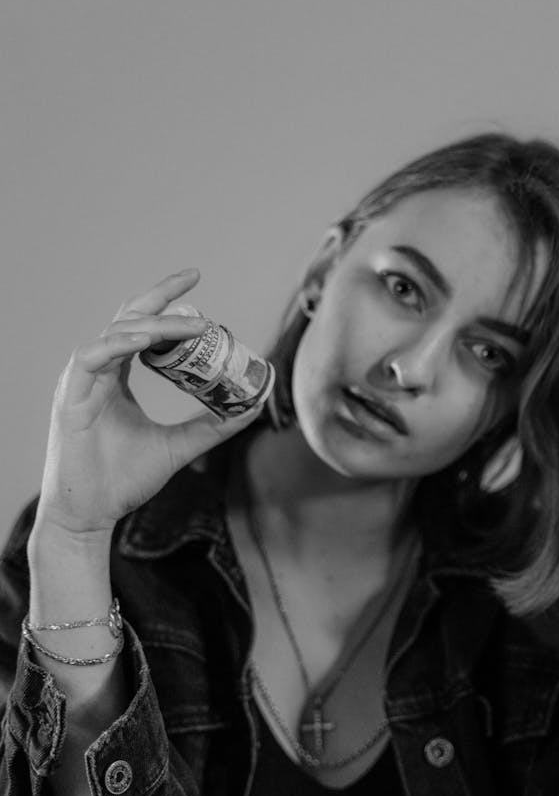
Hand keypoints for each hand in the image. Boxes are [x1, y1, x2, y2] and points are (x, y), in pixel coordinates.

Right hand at [36, 269, 261, 536]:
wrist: (90, 514)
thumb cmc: (124, 480)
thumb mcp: (179, 446)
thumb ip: (212, 426)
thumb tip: (252, 408)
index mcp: (117, 376)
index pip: (141, 325)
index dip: (165, 300)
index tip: (195, 281)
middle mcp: (98, 370)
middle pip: (128, 317)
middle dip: (161, 296)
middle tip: (195, 283)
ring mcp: (82, 381)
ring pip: (117, 332)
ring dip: (155, 324)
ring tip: (193, 325)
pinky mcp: (70, 396)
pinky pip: (92, 356)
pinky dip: (118, 344)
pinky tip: (146, 341)